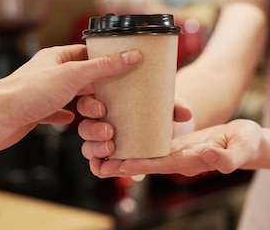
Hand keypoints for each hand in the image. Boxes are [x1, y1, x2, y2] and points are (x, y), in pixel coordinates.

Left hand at [0, 45, 141, 150]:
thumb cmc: (27, 93)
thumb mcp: (74, 75)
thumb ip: (104, 66)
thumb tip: (131, 55)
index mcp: (57, 57)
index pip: (87, 52)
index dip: (106, 58)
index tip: (124, 65)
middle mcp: (49, 72)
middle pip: (81, 76)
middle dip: (98, 87)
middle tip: (112, 97)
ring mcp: (42, 93)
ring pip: (71, 96)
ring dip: (85, 104)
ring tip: (97, 112)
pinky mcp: (35, 113)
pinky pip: (56, 113)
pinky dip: (67, 116)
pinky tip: (74, 120)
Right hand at [77, 96, 192, 160]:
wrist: (164, 126)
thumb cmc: (156, 110)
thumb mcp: (164, 105)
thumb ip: (174, 107)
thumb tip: (185, 114)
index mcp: (105, 103)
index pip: (87, 102)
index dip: (89, 105)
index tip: (102, 108)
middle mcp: (99, 122)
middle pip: (84, 126)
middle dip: (93, 130)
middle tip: (109, 131)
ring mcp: (102, 142)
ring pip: (87, 147)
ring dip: (95, 149)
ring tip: (110, 149)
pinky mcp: (108, 159)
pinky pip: (97, 164)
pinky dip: (97, 166)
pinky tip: (102, 167)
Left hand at [86, 119, 261, 177]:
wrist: (249, 141)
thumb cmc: (247, 143)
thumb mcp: (241, 148)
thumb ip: (226, 157)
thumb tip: (207, 155)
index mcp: (191, 161)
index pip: (159, 164)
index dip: (138, 164)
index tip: (116, 164)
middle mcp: (179, 159)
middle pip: (146, 162)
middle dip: (122, 164)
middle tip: (95, 162)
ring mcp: (177, 152)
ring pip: (146, 155)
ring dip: (124, 155)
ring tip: (98, 151)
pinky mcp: (177, 143)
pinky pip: (153, 145)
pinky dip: (137, 144)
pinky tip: (123, 137)